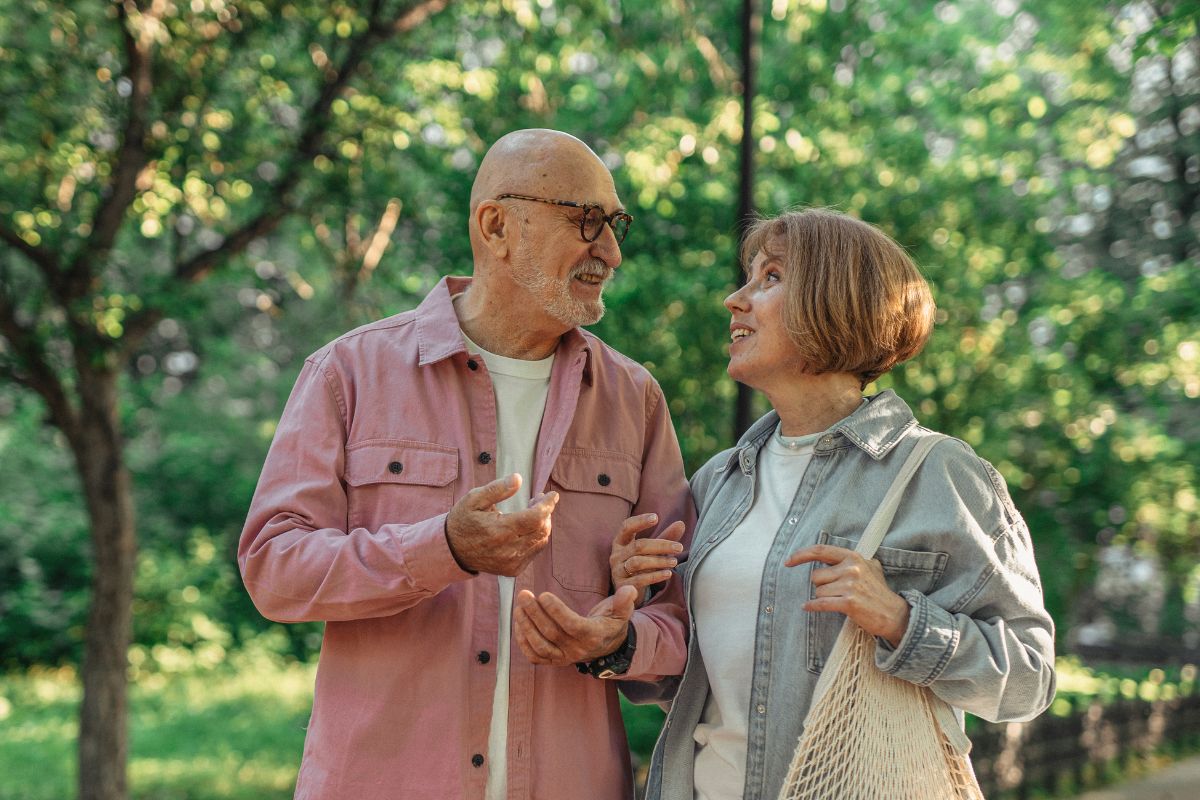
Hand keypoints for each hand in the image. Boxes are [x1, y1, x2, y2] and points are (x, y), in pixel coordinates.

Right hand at [444, 474, 558, 575]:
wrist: (452, 550)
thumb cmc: (464, 520)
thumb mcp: (474, 499)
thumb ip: (497, 489)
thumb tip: (518, 479)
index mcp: (499, 530)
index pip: (536, 518)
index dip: (548, 505)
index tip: (552, 495)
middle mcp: (508, 550)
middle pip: (542, 529)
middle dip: (546, 512)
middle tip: (537, 499)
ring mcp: (511, 562)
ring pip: (541, 541)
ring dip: (542, 524)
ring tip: (532, 511)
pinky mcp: (513, 569)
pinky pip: (534, 551)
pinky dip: (536, 537)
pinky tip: (526, 528)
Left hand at [513, 585, 638, 666]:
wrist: (606, 645)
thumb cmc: (611, 622)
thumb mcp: (621, 611)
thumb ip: (624, 601)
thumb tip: (629, 589)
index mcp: (593, 636)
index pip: (572, 625)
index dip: (556, 611)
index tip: (544, 594)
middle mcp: (578, 650)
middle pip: (551, 633)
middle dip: (534, 613)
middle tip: (524, 595)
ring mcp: (564, 657)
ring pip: (540, 646)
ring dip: (525, 626)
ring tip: (518, 607)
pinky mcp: (554, 661)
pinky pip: (535, 656)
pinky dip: (523, 642)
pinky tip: (518, 623)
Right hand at [609, 514, 684, 601]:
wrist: (629, 591)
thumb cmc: (641, 565)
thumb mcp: (652, 550)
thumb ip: (665, 537)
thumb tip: (681, 524)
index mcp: (621, 542)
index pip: (627, 527)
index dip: (640, 521)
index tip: (656, 517)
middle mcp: (616, 555)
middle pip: (638, 546)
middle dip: (661, 545)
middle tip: (679, 547)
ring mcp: (617, 571)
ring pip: (638, 562)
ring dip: (658, 561)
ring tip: (675, 562)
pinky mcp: (622, 586)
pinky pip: (639, 580)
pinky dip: (655, 576)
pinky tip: (668, 574)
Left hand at [785, 544, 909, 646]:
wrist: (894, 614)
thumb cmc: (879, 592)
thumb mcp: (870, 567)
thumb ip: (851, 560)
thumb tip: (830, 556)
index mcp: (853, 557)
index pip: (821, 550)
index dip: (801, 555)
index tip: (789, 562)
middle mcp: (851, 568)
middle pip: (816, 576)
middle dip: (822, 586)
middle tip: (836, 593)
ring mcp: (850, 585)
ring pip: (818, 591)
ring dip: (824, 598)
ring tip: (840, 601)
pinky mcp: (849, 602)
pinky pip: (820, 603)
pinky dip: (812, 606)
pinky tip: (808, 607)